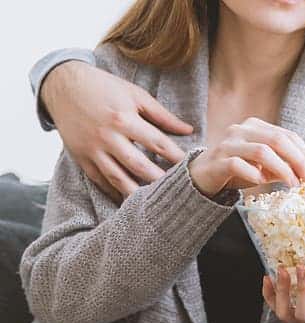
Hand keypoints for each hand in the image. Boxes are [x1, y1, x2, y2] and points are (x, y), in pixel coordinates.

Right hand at [41, 61, 192, 202]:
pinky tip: (128, 202)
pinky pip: (99, 180)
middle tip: (178, 192)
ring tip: (155, 203)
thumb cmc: (104, 87)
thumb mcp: (135, 95)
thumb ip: (162, 115)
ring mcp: (93, 149)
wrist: (62, 85)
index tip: (191, 167)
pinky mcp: (81, 158)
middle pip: (139, 165)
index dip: (176, 157)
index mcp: (124, 119)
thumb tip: (188, 130)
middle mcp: (108, 137)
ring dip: (137, 193)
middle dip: (159, 180)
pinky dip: (113, 192)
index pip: (157, 143)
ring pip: (118, 178)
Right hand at [188, 117, 304, 197]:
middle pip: (278, 140)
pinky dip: (254, 174)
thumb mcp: (264, 168)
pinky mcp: (217, 160)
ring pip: (262, 151)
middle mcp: (242, 130)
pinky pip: (238, 164)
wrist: (202, 176)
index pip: (288, 136)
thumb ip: (283, 167)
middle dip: (299, 162)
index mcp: (256, 126)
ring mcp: (228, 144)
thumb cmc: (237, 170)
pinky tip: (261, 182)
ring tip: (292, 184)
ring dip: (282, 169)